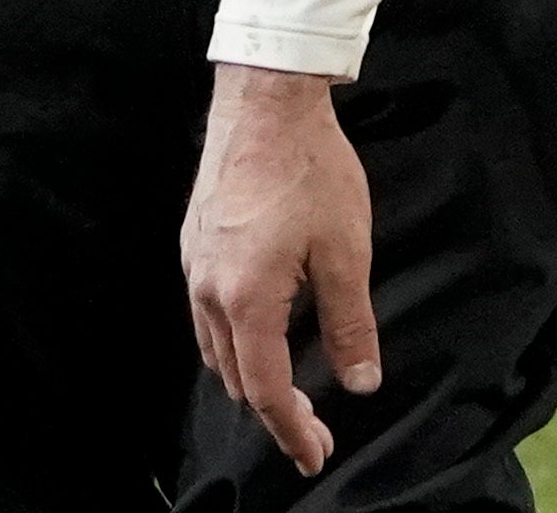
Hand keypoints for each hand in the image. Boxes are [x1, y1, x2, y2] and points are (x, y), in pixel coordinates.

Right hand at [182, 65, 379, 477]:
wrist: (266, 102)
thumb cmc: (311, 171)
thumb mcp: (346, 250)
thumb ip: (350, 321)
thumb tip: (361, 380)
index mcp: (247, 300)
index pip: (266, 390)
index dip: (293, 429)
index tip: (316, 454)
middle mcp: (208, 292)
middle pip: (236, 377)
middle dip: (275, 411)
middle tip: (313, 430)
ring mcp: (194, 268)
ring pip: (216, 349)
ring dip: (251, 377)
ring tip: (289, 392)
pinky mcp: (194, 245)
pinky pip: (208, 316)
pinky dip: (235, 341)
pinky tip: (261, 333)